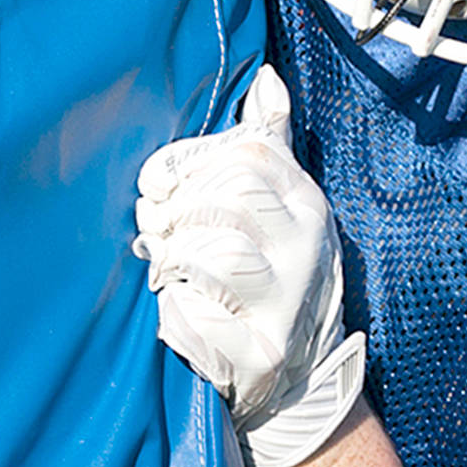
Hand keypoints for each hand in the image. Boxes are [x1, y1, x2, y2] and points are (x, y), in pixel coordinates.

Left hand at [133, 65, 365, 466]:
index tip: (159, 189)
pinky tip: (178, 315)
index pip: (246, 153)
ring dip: (169, 262)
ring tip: (166, 273)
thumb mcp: (282, 210)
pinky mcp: (261, 355)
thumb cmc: (269, 279)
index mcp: (308, 204)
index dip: (185, 164)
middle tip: (156, 237)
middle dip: (173, 215)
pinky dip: (172, 315)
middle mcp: (310, 249)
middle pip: (224, 198)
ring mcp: (289, 304)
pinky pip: (192, 317)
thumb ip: (268, 145)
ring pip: (207, 254)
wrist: (296, 388)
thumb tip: (267, 78)